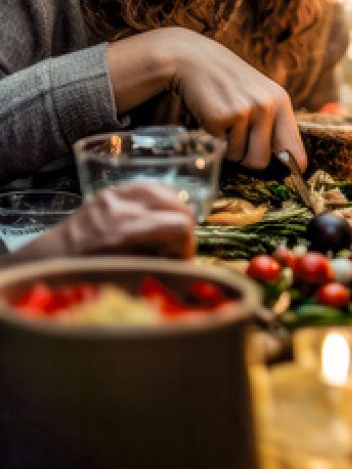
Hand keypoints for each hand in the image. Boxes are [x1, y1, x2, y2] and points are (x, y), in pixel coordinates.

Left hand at [5, 183, 194, 263]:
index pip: (179, 226)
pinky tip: (158, 214)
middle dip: (184, 230)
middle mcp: (122, 209)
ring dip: (175, 212)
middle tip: (175, 249)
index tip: (180, 261)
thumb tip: (187, 273)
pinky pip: (149, 186)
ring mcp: (116, 195)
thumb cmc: (81, 279)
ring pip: (167, 192)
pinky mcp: (111, 190)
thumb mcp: (121, 281)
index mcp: (123, 234)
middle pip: (178, 207)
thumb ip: (156, 270)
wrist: (46, 261)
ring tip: (167, 231)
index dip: (188, 246)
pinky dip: (160, 200)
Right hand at [109, 28, 306, 170]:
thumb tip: (288, 163)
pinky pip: (219, 148)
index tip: (287, 177)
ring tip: (223, 121)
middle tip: (236, 138)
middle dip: (246, 158)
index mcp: (281, 102)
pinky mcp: (221, 117)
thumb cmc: (229, 83)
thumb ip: (272, 124)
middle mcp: (267, 106)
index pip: (295, 150)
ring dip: (227, 147)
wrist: (195, 60)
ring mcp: (245, 111)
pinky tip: (210, 116)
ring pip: (238, 157)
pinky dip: (212, 139)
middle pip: (261, 162)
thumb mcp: (260, 96)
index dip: (290, 169)